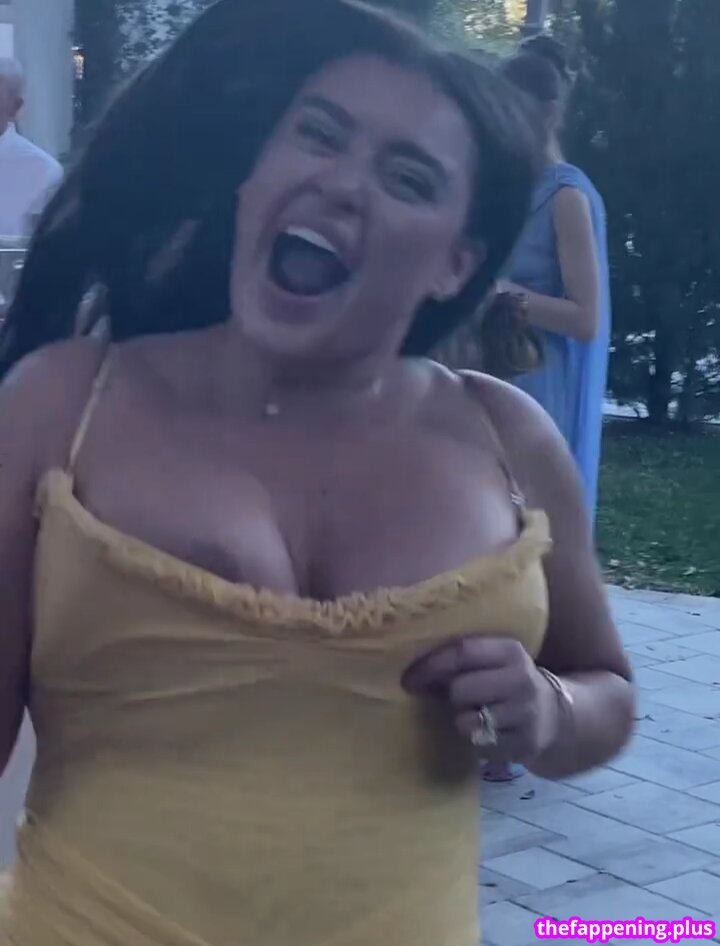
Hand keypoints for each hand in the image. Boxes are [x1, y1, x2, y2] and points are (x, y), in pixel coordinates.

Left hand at [401, 637, 558, 764]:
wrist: (553, 716)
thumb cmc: (507, 682)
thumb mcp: (493, 660)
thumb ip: (460, 660)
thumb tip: (411, 673)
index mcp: (510, 651)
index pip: (462, 652)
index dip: (431, 665)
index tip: (408, 678)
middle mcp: (521, 680)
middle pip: (460, 689)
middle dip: (450, 695)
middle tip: (454, 698)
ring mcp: (525, 714)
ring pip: (467, 721)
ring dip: (461, 720)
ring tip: (473, 714)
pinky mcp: (524, 745)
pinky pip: (478, 746)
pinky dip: (475, 741)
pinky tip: (485, 733)